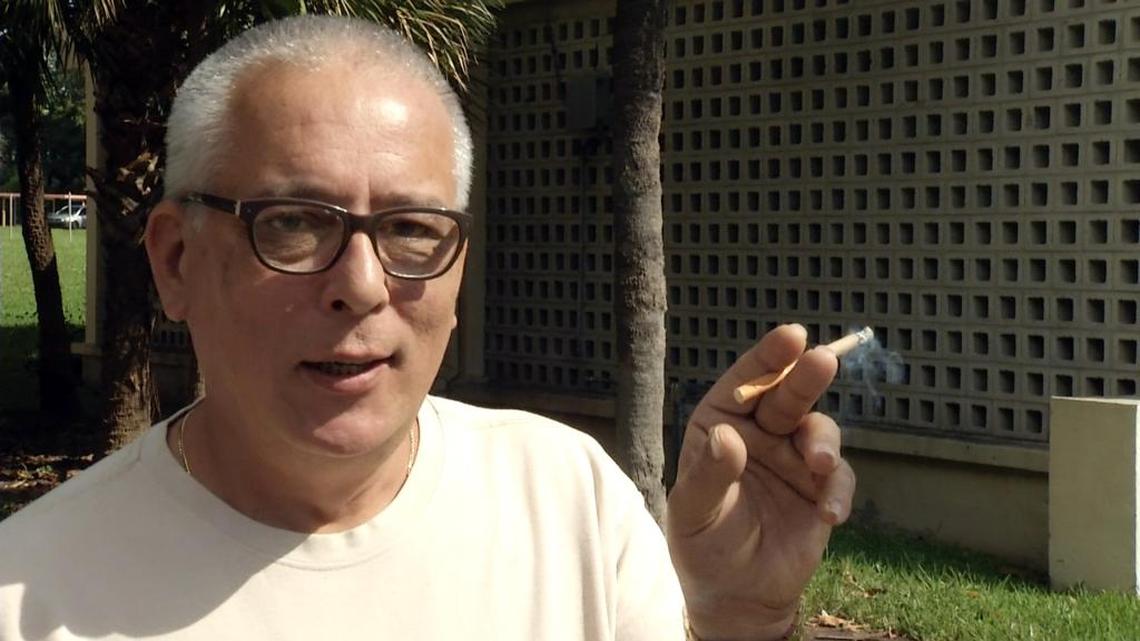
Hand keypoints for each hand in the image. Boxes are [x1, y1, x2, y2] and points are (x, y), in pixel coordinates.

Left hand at [665, 324, 856, 640]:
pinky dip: (839, 492)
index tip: (791, 336)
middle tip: (823, 360)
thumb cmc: (703, 543)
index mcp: (720, 423)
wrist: (736, 593)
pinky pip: (840, 479)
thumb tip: (727, 436)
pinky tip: (830, 514)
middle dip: (806, 377)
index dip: (768, 356)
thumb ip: (711, 474)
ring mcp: (794, 458)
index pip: (744, 382)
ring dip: (824, 442)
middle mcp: (760, 432)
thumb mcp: (695, 511)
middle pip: (787, 395)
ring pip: (819, 430)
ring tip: (820, 464)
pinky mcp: (821, 489)